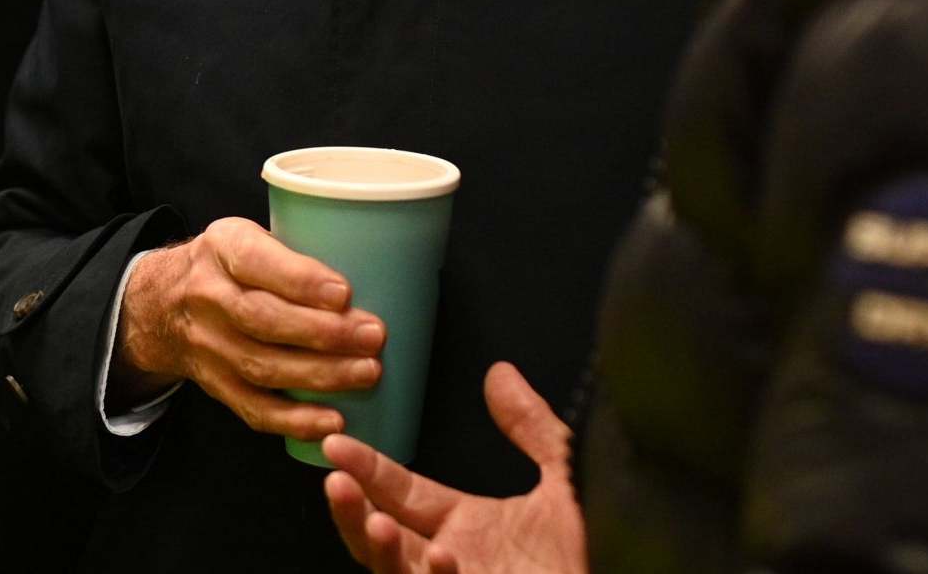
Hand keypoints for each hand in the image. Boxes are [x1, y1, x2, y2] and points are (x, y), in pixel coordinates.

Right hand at [114, 216, 384, 438]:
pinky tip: (332, 421)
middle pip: (264, 320)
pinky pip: (254, 408)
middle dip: (323, 332)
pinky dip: (295, 419)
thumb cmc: (227, 264)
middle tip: (373, 336)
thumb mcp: (246, 236)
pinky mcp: (215, 385)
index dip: (301, 280)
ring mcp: (208, 346)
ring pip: (264, 367)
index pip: (257, 262)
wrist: (161, 303)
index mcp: (222, 248)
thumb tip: (372, 270)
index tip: (345, 292)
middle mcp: (208, 297)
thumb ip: (291, 252)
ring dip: (320, 375)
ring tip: (367, 373)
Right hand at [322, 362, 587, 573]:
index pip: (400, 491)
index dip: (367, 468)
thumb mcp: (565, 484)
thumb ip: (534, 431)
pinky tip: (442, 556)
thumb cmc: (593, 555)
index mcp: (462, 526)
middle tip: (334, 478)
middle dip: (352, 509)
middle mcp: (449, 559)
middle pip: (380, 535)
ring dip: (378, 549)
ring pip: (394, 572)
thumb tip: (500, 373)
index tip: (337, 441)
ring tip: (375, 520)